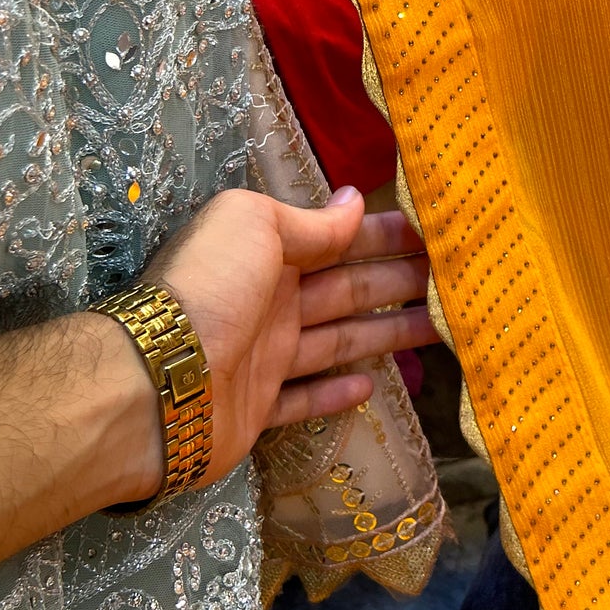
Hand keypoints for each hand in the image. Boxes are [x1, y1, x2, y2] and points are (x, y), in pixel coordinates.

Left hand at [127, 186, 433, 499]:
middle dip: (398, 282)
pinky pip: (305, 399)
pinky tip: (372, 385)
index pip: (336, 240)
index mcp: (265, 253)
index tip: (433, 234)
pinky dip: (336, 393)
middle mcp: (268, 302)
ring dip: (387, 333)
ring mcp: (263, 358)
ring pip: (338, 341)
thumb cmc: (208, 290)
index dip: (383, 236)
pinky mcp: (258, 410)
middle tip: (455, 282)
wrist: (155, 384)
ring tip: (441, 328)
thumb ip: (308, 222)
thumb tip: (355, 200)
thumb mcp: (254, 227)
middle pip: (347, 290)